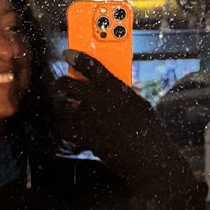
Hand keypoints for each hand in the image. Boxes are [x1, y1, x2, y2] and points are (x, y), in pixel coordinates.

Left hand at [56, 50, 176, 186]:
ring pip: (63, 106)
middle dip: (61, 83)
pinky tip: (67, 126)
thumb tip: (118, 88)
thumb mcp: (140, 105)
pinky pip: (64, 128)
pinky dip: (64, 127)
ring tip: (64, 105)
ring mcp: (88, 118)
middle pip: (69, 84)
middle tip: (60, 83)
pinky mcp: (84, 135)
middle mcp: (98, 99)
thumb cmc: (148, 130)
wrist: (145, 156)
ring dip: (62, 105)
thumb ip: (124, 94)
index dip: (76, 57)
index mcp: (115, 88)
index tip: (67, 53)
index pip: (91, 66)